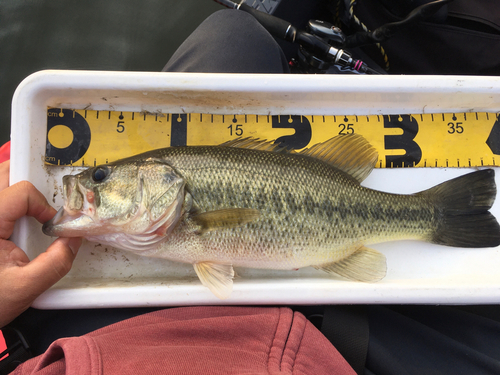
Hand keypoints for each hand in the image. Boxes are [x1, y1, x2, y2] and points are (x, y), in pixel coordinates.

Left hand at [0, 163, 80, 326]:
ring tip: (29, 211)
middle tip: (41, 203)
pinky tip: (15, 221)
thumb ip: (57, 262)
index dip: (42, 205)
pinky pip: (0, 202)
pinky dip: (9, 205)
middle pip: (3, 174)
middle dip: (27, 181)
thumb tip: (73, 241)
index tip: (49, 224)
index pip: (21, 192)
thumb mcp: (25, 287)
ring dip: (17, 193)